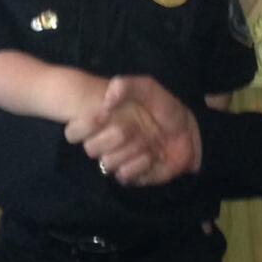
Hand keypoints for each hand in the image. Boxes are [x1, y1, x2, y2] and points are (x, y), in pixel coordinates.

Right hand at [66, 75, 201, 185]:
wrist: (188, 130)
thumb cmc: (163, 106)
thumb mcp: (146, 87)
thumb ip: (125, 86)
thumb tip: (105, 101)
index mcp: (101, 122)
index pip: (73, 131)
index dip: (86, 125)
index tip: (105, 115)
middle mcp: (105, 142)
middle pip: (91, 149)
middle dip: (115, 137)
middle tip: (136, 127)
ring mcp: (118, 159)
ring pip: (107, 162)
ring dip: (130, 150)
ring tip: (149, 141)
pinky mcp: (132, 175)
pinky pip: (124, 175)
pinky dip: (139, 165)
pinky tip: (153, 155)